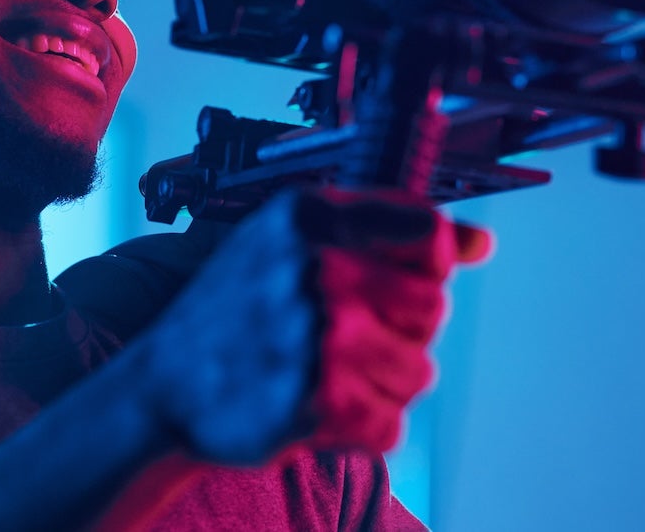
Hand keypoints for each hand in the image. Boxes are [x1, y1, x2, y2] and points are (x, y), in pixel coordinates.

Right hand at [133, 186, 491, 464]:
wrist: (163, 387)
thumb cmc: (234, 308)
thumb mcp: (293, 241)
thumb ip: (385, 230)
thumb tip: (480, 242)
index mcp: (311, 216)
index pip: (429, 232)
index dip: (427, 265)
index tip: (399, 281)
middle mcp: (316, 269)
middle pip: (433, 307)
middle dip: (402, 330)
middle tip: (349, 336)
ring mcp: (318, 337)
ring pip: (418, 372)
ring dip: (382, 384)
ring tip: (327, 372)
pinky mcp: (317, 401)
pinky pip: (391, 425)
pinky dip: (361, 427)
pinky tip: (318, 406)